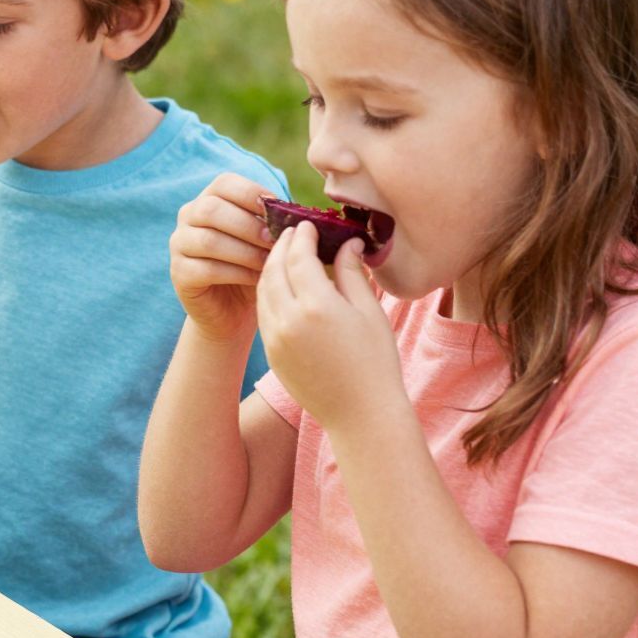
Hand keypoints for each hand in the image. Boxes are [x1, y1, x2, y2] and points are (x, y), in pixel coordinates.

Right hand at [170, 172, 277, 344]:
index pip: (224, 183)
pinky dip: (236, 273)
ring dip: (245, 251)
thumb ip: (274, 220)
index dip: (251, 193)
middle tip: (275, 241)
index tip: (277, 211)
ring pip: (208, 240)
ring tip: (269, 262)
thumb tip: (297, 212)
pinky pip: (206, 269)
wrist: (234, 308)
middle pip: (211, 209)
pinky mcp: (178, 273)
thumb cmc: (255, 265)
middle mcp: (188, 217)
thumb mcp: (266, 238)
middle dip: (248, 225)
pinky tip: (256, 278)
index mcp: (209, 199)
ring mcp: (179, 245)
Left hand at [257, 222, 403, 433]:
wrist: (359, 412)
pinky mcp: (270, 352)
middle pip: (274, 269)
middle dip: (281, 247)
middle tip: (292, 233)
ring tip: (284, 255)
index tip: (308, 224)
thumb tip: (346, 243)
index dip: (302, 236)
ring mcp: (275, 337)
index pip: (298, 257)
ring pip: (263, 290)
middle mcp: (289, 319)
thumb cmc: (374, 361)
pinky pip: (263, 312)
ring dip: (270, 268)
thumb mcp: (368, 312)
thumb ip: (351, 274)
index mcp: (317, 306)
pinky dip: (268, 292)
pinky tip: (281, 286)